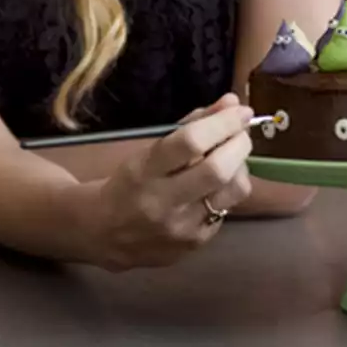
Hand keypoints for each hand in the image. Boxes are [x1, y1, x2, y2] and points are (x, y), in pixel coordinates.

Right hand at [90, 94, 254, 270]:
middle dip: (239, 144)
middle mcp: (162, 203)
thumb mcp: (148, 150)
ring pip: (233, 191)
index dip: (222, 123)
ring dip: (240, 166)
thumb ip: (191, 125)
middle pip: (217, 169)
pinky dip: (229, 190)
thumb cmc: (129, 183)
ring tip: (231, 158)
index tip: (240, 110)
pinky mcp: (195, 243)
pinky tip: (216, 185)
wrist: (104, 235)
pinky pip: (228, 209)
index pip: (190, 143)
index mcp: (144, 172)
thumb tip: (232, 103)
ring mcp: (181, 228)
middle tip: (242, 132)